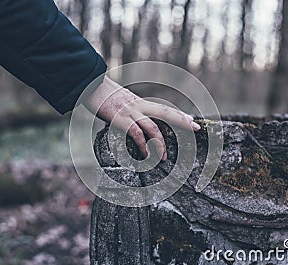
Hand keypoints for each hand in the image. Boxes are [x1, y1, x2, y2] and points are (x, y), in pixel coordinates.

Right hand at [83, 76, 200, 160]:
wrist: (90, 84)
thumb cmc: (101, 92)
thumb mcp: (120, 99)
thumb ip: (128, 108)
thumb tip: (130, 119)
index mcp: (140, 102)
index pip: (164, 108)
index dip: (179, 114)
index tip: (192, 120)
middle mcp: (139, 105)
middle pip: (166, 113)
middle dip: (183, 121)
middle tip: (197, 128)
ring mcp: (131, 112)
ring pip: (153, 128)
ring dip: (160, 144)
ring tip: (163, 158)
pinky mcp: (122, 119)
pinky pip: (137, 134)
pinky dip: (143, 146)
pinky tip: (146, 155)